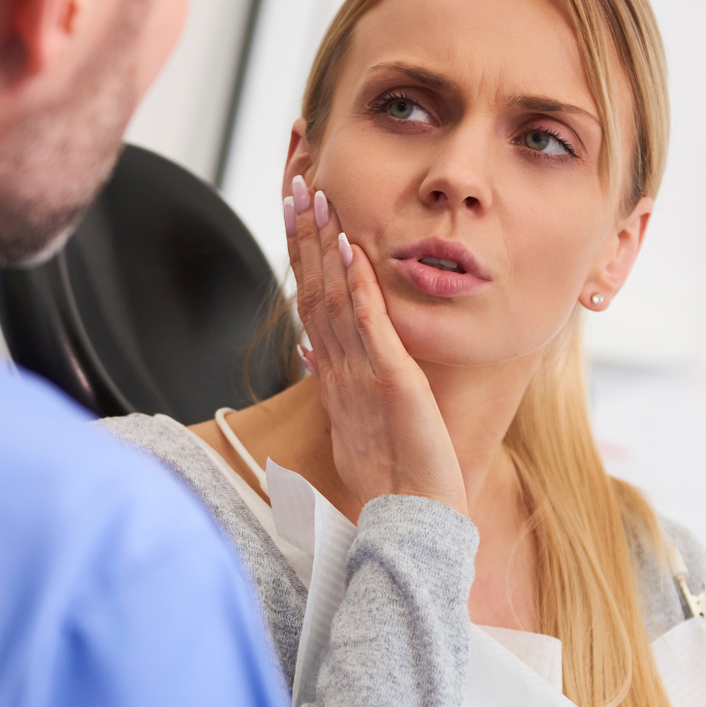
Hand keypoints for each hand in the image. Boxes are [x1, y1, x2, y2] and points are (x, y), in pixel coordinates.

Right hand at [284, 175, 467, 515]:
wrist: (409, 520)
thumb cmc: (392, 481)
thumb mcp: (357, 423)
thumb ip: (333, 382)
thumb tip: (309, 349)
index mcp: (333, 376)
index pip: (311, 303)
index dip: (302, 257)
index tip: (296, 215)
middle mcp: (338, 368)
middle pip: (313, 290)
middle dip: (303, 236)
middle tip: (296, 186)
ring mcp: (360, 372)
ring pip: (333, 297)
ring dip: (322, 245)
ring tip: (315, 198)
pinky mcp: (389, 380)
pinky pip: (367, 323)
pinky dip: (357, 283)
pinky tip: (349, 247)